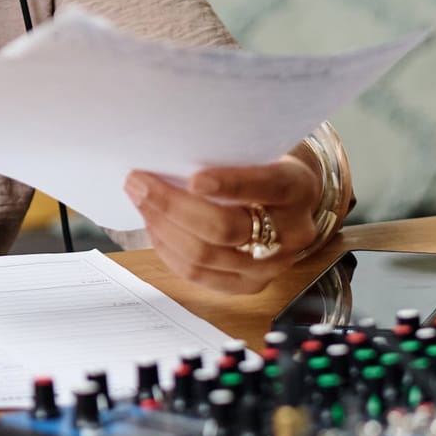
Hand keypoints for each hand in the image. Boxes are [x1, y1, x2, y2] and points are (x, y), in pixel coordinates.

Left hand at [124, 154, 321, 294]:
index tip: (194, 179)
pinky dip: (169, 250)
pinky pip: (200, 276)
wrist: (290, 199)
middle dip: (173, 206)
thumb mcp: (257, 150)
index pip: (266, 186)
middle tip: (138, 183)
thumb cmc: (261, 165)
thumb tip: (168, 152)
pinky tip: (154, 227)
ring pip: (207, 255)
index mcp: (297, 188)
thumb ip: (227, 153)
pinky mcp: (251, 285)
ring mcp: (273, 264)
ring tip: (140, 201)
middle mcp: (292, 231)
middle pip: (227, 228)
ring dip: (162, 227)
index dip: (230, 184)